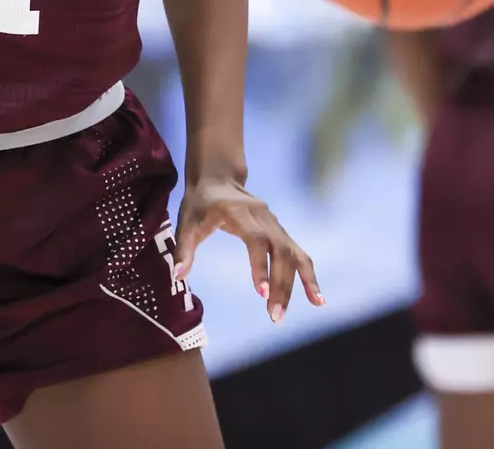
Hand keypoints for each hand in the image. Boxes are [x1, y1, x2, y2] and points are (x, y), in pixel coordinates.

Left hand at [173, 176, 323, 323]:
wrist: (218, 178)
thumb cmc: (200, 203)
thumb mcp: (186, 222)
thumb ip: (184, 248)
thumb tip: (178, 276)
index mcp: (238, 211)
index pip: (256, 239)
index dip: (260, 265)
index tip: (262, 293)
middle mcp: (262, 215)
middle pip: (280, 249)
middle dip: (281, 283)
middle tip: (275, 316)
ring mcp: (274, 222)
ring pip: (293, 252)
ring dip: (299, 282)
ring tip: (309, 307)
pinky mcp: (280, 231)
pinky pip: (298, 253)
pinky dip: (308, 275)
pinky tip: (316, 298)